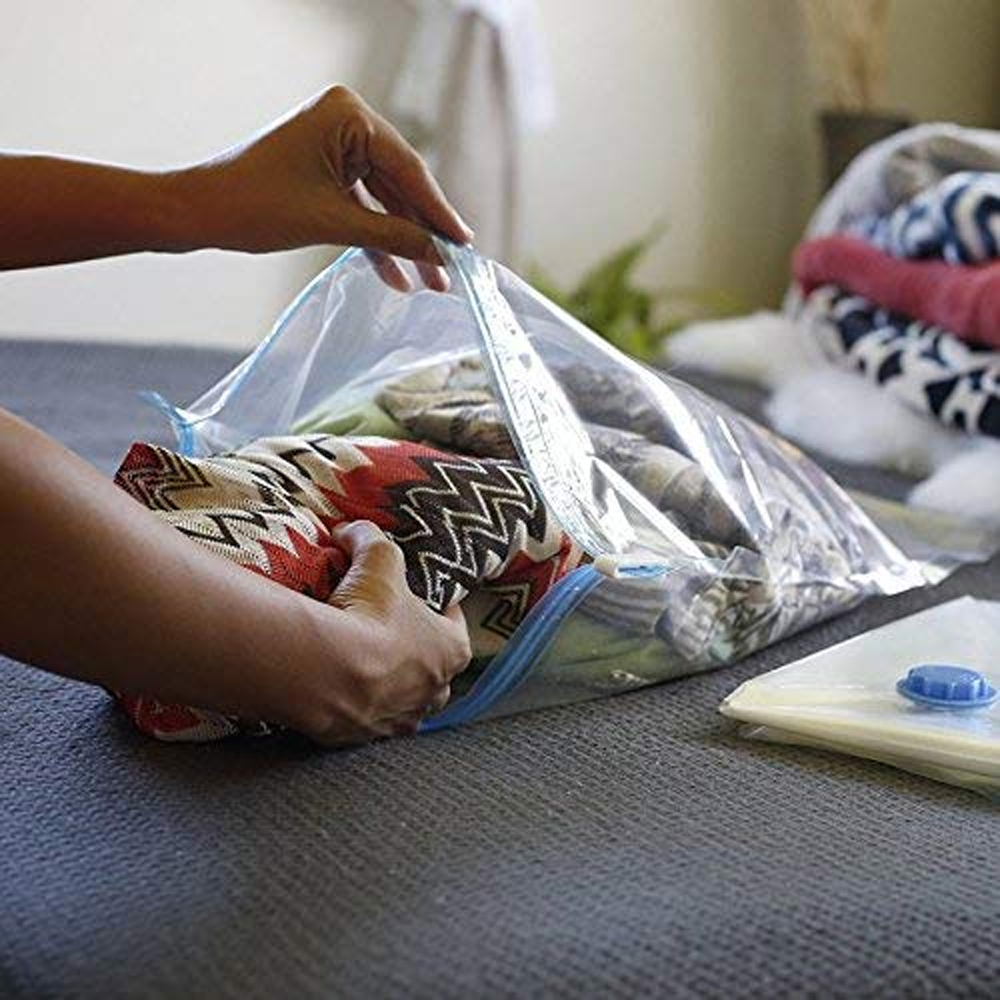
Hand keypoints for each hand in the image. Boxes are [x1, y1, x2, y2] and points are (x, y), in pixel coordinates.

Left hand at [173, 85, 473, 290]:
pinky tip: (397, 276)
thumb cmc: (255, 206)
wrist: (199, 212)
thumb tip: (439, 255)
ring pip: (384, 201)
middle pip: (400, 186)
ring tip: (430, 283)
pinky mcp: (326, 171)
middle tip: (450, 272)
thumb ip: (393, 237)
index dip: (438, 213)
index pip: (408, 169)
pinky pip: (363, 207)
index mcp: (348, 114)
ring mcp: (336, 146)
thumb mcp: (333, 223)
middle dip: (422, 234)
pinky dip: (376, 240)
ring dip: (403, 243)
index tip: (465, 246)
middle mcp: (346, 121)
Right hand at [294, 521, 471, 745]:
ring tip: (363, 666)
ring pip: (403, 703)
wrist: (327, 670)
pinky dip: (355, 707)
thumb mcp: (378, 559)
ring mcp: (399, 719)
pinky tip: (337, 689)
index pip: (455, 626)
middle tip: (390, 636)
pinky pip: (365, 721)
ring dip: (389, 687)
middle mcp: (434, 691)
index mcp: (452, 650)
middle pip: (434, 671)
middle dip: (417, 656)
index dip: (439, 610)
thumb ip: (370, 539)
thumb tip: (352, 529)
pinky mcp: (363, 737)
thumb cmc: (369, 613)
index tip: (423, 600)